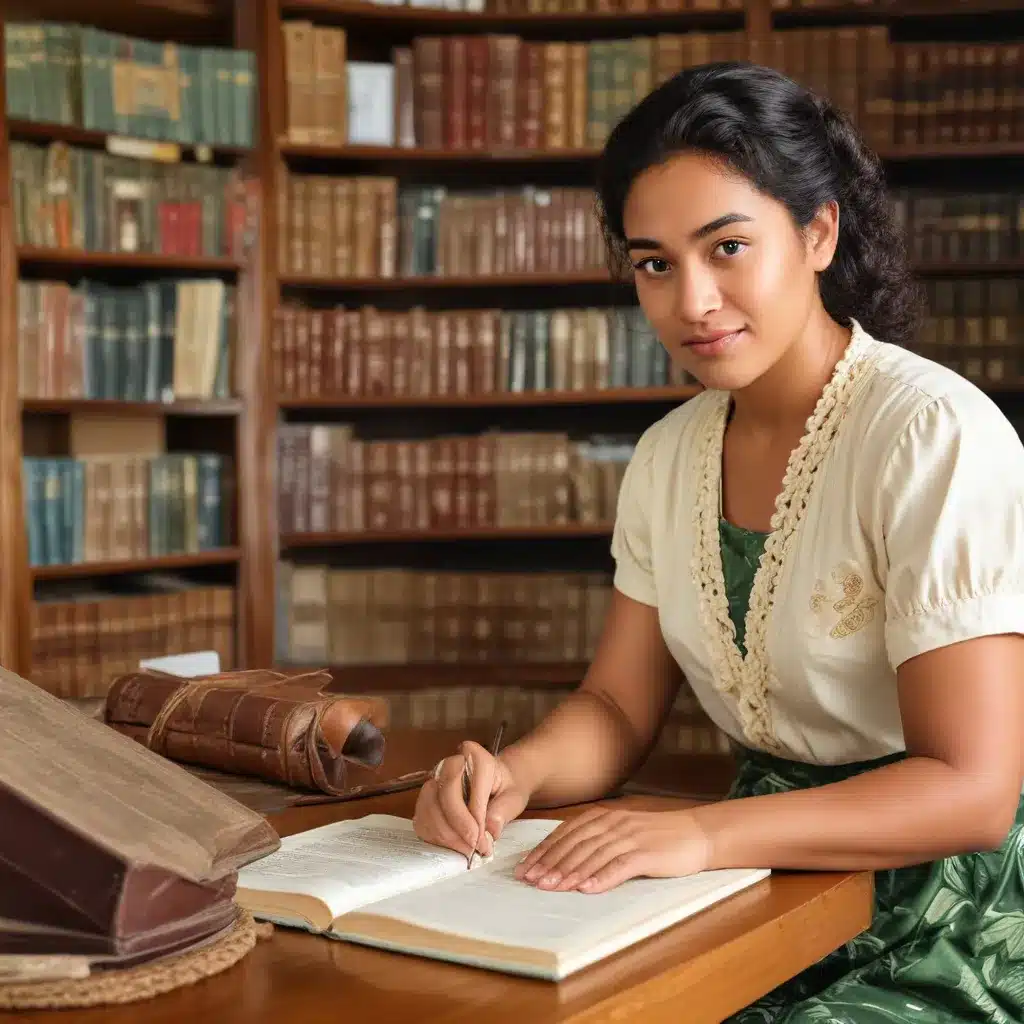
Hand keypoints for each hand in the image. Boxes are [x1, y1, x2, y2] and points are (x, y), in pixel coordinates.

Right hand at [413, 741, 531, 859]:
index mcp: (474, 756)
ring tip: (466, 850)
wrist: (496, 785)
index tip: (482, 839)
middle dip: (459, 826)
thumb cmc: (505, 788)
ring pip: (430, 808)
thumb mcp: (514, 797)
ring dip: (447, 835)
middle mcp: (449, 764)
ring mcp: (434, 780)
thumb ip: (503, 811)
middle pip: (445, 795)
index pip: (468, 784)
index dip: (473, 814)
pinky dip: (436, 838)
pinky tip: (453, 846)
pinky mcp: (425, 799)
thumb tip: (489, 829)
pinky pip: (422, 819)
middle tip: (474, 847)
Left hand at [513, 806, 711, 893]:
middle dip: (550, 863)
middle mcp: (614, 823)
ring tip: (551, 888)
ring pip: (593, 855)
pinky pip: (621, 866)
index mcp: (604, 816)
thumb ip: (596, 840)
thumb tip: (564, 859)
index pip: (566, 834)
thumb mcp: (622, 831)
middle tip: (530, 881)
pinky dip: (602, 878)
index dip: (544, 851)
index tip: (525, 868)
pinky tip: (587, 889)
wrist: (697, 833)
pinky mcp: (647, 853)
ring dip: (569, 872)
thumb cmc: (657, 837)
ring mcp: (630, 837)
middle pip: (575, 844)